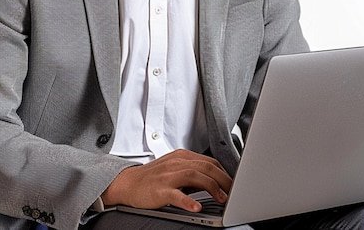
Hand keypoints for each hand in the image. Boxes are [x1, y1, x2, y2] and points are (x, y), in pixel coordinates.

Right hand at [102, 149, 231, 211]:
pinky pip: (176, 195)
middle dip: (224, 179)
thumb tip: (215, 180)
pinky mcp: (160, 190)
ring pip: (195, 176)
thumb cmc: (153, 177)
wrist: (128, 183)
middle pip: (206, 167)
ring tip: (222, 198)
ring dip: (212, 187)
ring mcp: (168, 175)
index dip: (224, 173)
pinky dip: (188, 201)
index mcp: (182, 156)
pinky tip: (196, 207)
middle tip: (234, 191)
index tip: (234, 183)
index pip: (209, 161)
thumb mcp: (174, 167)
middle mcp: (176, 163)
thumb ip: (192, 170)